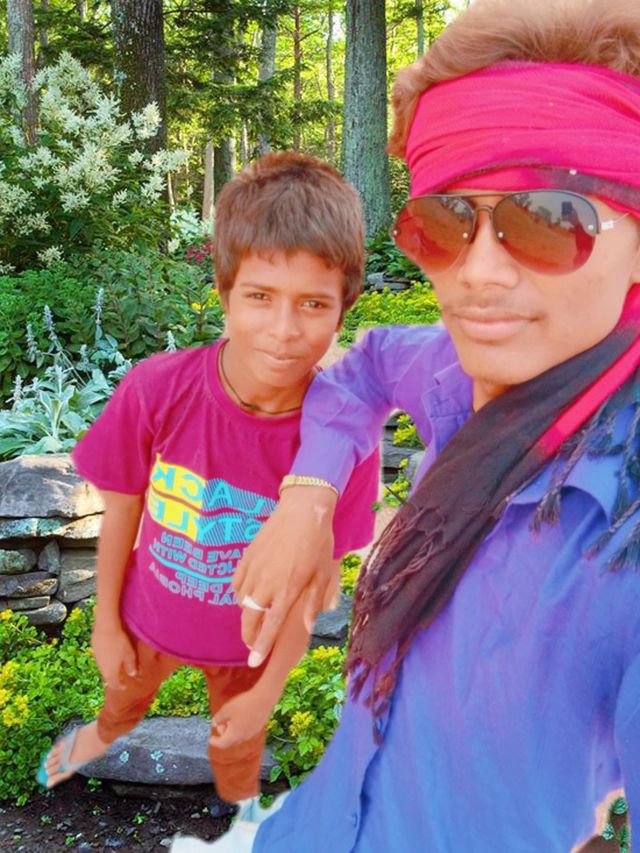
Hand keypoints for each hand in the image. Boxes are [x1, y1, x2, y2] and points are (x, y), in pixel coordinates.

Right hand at [92, 621, 137, 689]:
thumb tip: (133, 674)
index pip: (114, 684)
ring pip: (103, 669)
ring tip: (116, 669)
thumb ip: (131, 665)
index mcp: (111, 672)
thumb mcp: (129, 654)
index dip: (119, 687)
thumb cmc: (120, 642)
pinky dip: (106, 662)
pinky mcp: (94, 651)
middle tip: (120, 680)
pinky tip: (110, 656)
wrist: (105, 628)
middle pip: (107, 678)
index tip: (124, 687)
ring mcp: (97, 660)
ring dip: (109, 671)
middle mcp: (102, 669)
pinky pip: (100, 661)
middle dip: (114, 680)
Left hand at [209, 691, 269, 750]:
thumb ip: (219, 718)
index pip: (222, 744)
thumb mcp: (227, 709)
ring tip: (230, 721)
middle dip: (224, 735)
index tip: (210, 739)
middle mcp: (244, 738)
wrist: (264, 698)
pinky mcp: (259, 727)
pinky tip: (241, 718)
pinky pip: (247, 732)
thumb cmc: (243, 704)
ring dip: (233, 732)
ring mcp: (253, 733)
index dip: (215, 742)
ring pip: (240, 737)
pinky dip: (240, 729)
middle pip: (231, 741)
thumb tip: (214, 723)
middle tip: (220, 725)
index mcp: (234, 735)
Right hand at [233, 486, 337, 665]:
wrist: (302, 509)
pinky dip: (240, 593)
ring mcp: (253, 570)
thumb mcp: (322, 574)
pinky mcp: (246, 557)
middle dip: (248, 636)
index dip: (261, 647)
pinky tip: (248, 593)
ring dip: (247, 614)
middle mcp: (266, 583)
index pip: (270, 627)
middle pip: (250, 619)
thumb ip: (313, 602)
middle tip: (251, 644)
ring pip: (242, 602)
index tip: (254, 662)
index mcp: (287, 590)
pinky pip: (237, 583)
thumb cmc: (318, 542)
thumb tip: (307, 627)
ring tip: (254, 618)